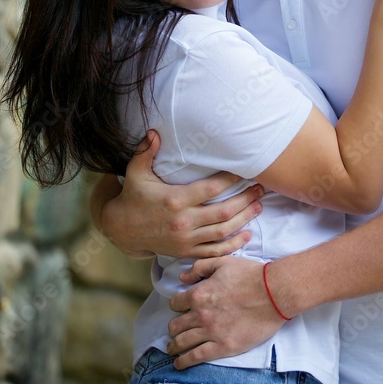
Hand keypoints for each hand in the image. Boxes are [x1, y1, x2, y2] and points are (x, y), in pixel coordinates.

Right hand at [99, 132, 263, 258]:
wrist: (122, 229)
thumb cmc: (133, 196)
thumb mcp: (136, 172)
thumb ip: (145, 151)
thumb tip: (153, 131)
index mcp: (175, 200)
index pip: (211, 189)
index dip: (231, 180)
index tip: (244, 170)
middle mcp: (183, 221)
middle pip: (223, 212)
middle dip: (245, 200)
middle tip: (260, 188)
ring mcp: (186, 239)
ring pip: (223, 232)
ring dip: (244, 219)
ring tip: (259, 206)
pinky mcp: (186, 252)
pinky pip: (214, 251)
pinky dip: (232, 245)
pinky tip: (246, 235)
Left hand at [167, 257, 283, 368]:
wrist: (274, 293)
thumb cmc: (251, 275)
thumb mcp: (223, 262)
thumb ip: (200, 267)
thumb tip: (183, 278)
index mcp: (199, 294)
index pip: (175, 304)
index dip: (176, 306)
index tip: (180, 310)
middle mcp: (200, 314)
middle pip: (175, 326)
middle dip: (173, 328)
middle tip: (174, 332)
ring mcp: (211, 332)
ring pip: (182, 343)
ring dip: (174, 346)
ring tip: (173, 349)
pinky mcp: (223, 347)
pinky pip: (196, 357)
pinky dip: (184, 362)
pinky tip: (180, 363)